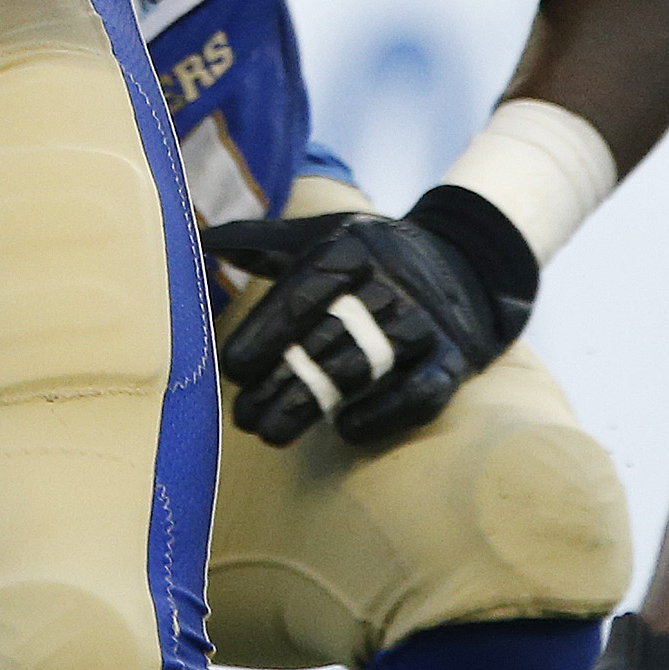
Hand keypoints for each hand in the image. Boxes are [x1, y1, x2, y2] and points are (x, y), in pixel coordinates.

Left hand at [207, 207, 512, 449]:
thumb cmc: (370, 257)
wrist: (463, 266)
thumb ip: (265, 243)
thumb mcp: (323, 237)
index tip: (232, 370)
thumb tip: (205, 239)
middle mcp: (390, 284)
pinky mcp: (452, 359)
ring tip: (271, 432)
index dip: (263, 336)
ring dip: (314, 406)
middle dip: (279, 383)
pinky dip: (382, 414)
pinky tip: (344, 429)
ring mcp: (425, 324)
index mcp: (351, 249)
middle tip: (242, 418)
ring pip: (364, 369)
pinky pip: (419, 394)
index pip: (301, 296)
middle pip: (326, 340)